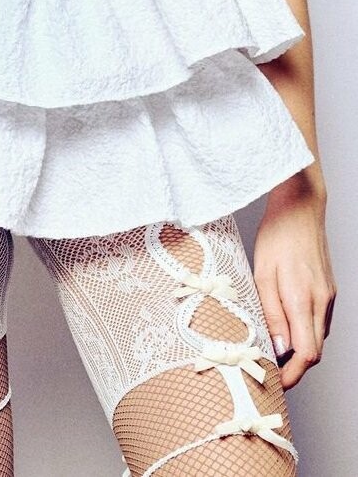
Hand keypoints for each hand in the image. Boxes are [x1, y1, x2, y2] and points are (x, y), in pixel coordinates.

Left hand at [253, 171, 336, 389]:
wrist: (300, 208)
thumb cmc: (276, 236)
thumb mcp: (262, 275)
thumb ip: (271, 313)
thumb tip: (278, 348)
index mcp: (303, 299)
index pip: (307, 354)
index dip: (293, 374)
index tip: (277, 382)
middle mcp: (321, 301)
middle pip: (315, 351)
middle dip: (295, 367)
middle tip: (271, 370)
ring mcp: (328, 296)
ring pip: (318, 336)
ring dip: (300, 349)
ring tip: (274, 348)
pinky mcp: (328, 290)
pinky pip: (320, 321)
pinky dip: (306, 331)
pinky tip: (287, 324)